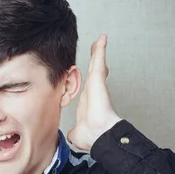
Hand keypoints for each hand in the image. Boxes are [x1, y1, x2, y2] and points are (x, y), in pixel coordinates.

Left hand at [67, 34, 122, 150]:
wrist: (98, 133)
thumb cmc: (91, 134)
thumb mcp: (78, 132)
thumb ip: (75, 131)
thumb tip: (73, 135)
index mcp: (89, 101)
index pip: (90, 87)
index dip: (91, 80)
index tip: (92, 73)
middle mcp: (93, 90)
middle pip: (94, 71)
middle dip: (95, 60)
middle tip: (97, 49)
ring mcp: (96, 83)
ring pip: (97, 62)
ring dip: (98, 51)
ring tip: (100, 40)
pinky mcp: (98, 77)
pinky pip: (99, 58)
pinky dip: (100, 48)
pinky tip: (102, 38)